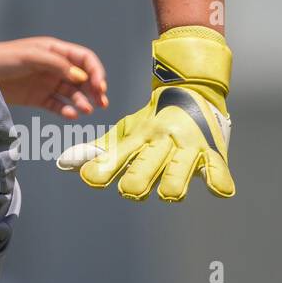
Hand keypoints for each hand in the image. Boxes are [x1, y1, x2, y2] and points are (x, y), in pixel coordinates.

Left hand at [0, 37, 108, 117]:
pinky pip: (57, 105)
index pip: (84, 59)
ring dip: (82, 101)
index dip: (95, 71)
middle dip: (95, 89)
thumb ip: (57, 65)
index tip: (100, 86)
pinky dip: (66, 110)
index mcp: (55, 51)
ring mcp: (47, 83)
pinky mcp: (38, 98)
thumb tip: (81, 78)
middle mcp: (54, 67)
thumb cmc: (4, 58)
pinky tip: (71, 114)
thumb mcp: (31, 56)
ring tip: (86, 110)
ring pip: (72, 93)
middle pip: (83, 78)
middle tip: (102, 102)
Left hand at [57, 25, 233, 200]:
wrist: (192, 89)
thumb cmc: (154, 120)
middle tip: (129, 190)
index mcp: (140, 137)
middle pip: (148, 163)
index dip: (104, 168)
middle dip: (138, 178)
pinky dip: (218, 179)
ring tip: (169, 193)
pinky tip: (217, 189)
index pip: (119, 155)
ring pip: (181, 167)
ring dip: (174, 181)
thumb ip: (98, 150)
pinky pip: (216, 168)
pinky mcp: (212, 152)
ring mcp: (188, 146)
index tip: (90, 178)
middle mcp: (162, 141)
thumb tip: (63, 164)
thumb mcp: (126, 131)